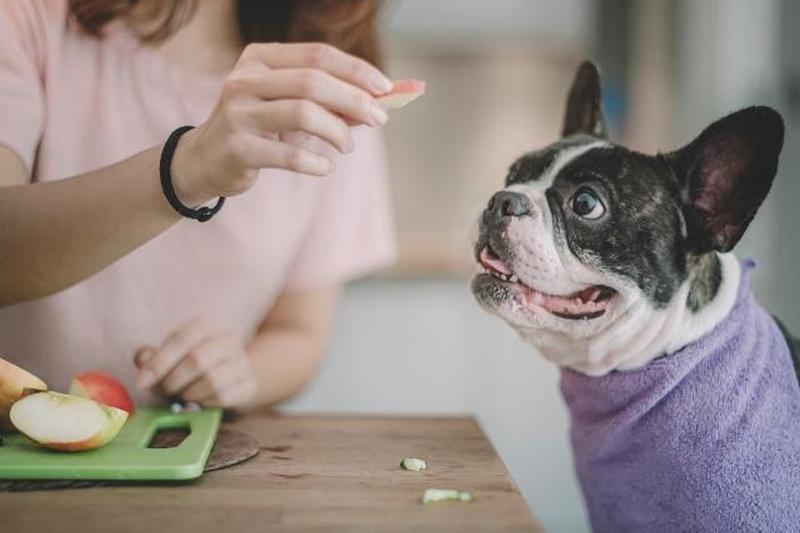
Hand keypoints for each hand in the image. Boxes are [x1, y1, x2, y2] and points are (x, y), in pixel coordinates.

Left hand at [134, 317, 257, 407]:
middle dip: (173, 381)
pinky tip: (200, 401)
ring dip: (189, 394)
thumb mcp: (170, 356)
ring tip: (183, 396)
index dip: (158, 363)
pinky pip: (224, 398)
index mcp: (205, 326)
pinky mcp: (250, 384)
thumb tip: (142, 360)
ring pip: (212, 381)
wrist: (233, 373)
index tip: (141, 384)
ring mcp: (242, 361)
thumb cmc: (192, 365)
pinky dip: (205, 404)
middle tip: (164, 392)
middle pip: (197, 360)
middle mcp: (228, 339)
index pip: (181, 339)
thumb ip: (151, 356)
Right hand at [171, 42, 392, 205]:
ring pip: (302, 114)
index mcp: (259, 59)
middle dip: (354, 100)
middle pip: (312, 82)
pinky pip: (288, 153)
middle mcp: (245, 80)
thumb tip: (376, 103)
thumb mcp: (285, 105)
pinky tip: (326, 167)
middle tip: (380, 118)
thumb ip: (325, 101)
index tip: (386, 88)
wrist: (204, 160)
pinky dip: (316, 161)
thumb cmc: (258, 128)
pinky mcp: (238, 148)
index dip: (356, 70)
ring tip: (347, 146)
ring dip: (337, 132)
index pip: (316, 55)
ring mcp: (238, 113)